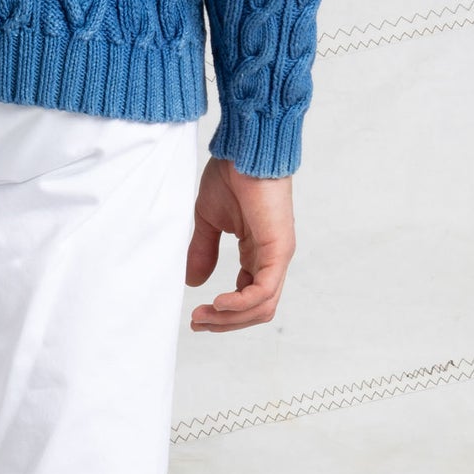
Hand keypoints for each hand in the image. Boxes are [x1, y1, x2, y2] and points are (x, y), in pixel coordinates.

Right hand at [185, 155, 294, 331]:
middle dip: (225, 323)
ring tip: (204, 316)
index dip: (224, 313)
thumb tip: (194, 282)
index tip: (197, 316)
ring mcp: (278, 256)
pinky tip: (219, 304)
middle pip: (256, 310)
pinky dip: (240, 304)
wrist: (244, 150)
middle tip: (198, 323)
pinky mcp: (279, 250)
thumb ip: (204, 251)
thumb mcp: (209, 221)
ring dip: (230, 318)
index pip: (248, 297)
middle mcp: (272, 259)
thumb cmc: (231, 176)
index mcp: (258, 253)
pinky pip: (263, 291)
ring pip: (261, 307)